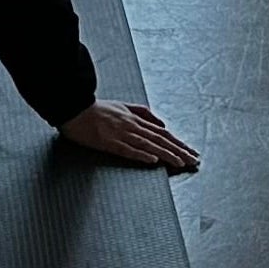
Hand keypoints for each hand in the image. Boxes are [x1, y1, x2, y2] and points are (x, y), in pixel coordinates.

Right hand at [60, 99, 198, 172]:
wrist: (74, 106)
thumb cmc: (97, 108)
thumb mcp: (123, 105)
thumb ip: (143, 112)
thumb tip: (161, 123)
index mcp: (136, 119)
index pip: (162, 133)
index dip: (178, 143)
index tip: (190, 152)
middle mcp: (132, 126)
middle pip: (160, 140)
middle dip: (179, 150)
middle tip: (194, 161)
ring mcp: (121, 134)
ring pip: (149, 145)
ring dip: (166, 154)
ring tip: (180, 162)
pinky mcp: (109, 142)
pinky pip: (128, 149)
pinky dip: (141, 154)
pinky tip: (153, 160)